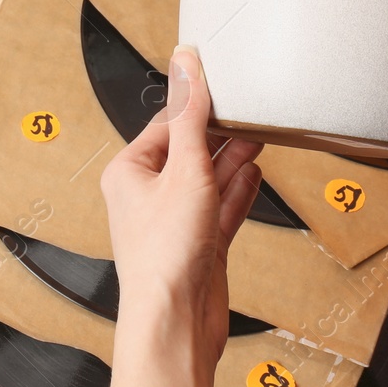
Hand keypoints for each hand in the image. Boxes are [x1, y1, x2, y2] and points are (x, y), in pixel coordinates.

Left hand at [100, 46, 261, 386]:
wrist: (176, 321)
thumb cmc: (165, 254)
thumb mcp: (185, 168)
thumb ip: (190, 115)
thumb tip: (186, 64)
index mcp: (129, 172)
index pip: (166, 123)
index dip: (196, 103)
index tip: (221, 82)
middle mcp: (148, 195)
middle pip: (189, 149)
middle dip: (219, 129)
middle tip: (248, 107)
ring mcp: (175, 221)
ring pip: (208, 178)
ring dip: (233, 157)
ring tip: (258, 132)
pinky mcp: (200, 245)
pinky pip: (221, 207)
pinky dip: (238, 189)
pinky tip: (253, 173)